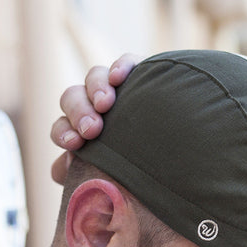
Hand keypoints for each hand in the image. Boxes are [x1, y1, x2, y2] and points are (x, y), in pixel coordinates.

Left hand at [50, 53, 141, 183]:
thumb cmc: (146, 181)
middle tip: (92, 129)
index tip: (74, 144)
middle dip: (78, 112)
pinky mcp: (142, 75)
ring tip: (106, 104)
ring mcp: (118, 91)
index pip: (62, 129)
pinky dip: (121, 67)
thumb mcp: (117, 184)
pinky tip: (118, 77)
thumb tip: (60, 172)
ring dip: (96, 89)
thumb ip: (86, 179)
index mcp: (85, 136)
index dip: (63, 133)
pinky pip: (126, 62)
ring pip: (94, 77)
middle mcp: (97, 110)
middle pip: (72, 98)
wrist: (185, 161)